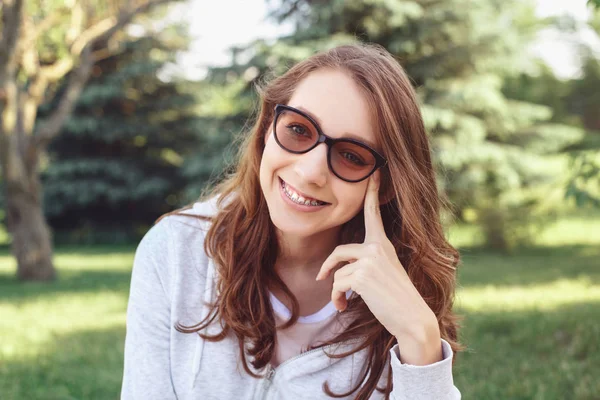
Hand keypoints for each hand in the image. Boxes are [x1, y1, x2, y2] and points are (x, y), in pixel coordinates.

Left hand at [316, 171, 441, 364]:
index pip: (373, 214)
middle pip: (339, 252)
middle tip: (320, 279)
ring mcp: (369, 260)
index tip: (374, 173)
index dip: (371, 193)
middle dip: (327, 267)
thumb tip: (337, 270)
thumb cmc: (397, 299)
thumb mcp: (384, 272)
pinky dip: (337, 298)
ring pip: (337, 272)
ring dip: (335, 290)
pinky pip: (337, 285)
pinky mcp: (361, 275)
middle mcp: (377, 247)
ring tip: (342, 301)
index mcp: (383, 244)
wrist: (412, 318)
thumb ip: (365, 262)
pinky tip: (344, 306)